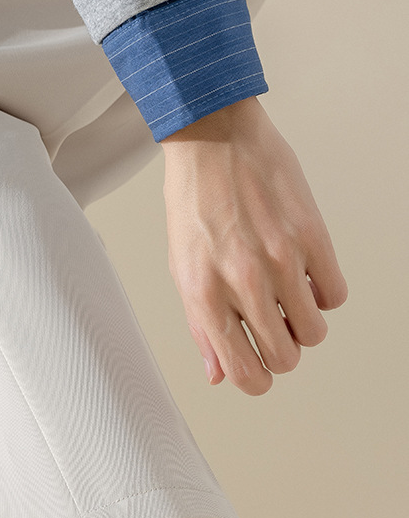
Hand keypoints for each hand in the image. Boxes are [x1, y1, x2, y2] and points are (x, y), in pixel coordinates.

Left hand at [162, 96, 347, 394]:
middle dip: (283, 352)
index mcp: (206, 296)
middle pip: (286, 358)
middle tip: (275, 330)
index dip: (257, 380)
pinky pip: (334, 294)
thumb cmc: (193, 201)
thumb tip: (218, 372)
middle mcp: (244, 283)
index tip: (260, 370)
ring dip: (305, 324)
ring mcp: (281, 260)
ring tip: (289, 301)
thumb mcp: (183, 270)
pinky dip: (323, 293)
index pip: (245, 372)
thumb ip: (202, 327)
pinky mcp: (311, 236)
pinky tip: (306, 277)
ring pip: (314, 331)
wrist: (213, 138)